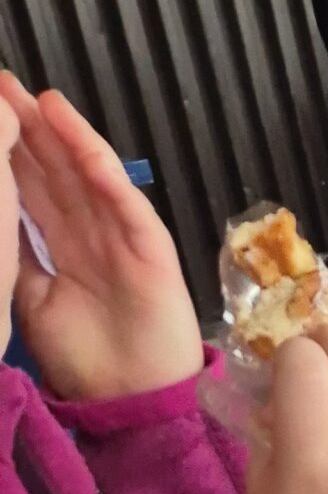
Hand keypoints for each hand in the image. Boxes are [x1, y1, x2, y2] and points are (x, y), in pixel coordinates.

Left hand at [0, 74, 201, 400]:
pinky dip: (98, 163)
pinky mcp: (147, 244)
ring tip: (31, 95)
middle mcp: (87, 231)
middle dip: (23, 126)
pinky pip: (119, 197)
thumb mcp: (29, 299)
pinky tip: (74, 133)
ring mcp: (118, 234)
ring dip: (59, 132)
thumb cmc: (84, 360)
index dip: (4, 149)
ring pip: (82, 172)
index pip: (27, 186)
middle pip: (51, 168)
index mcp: (59, 244)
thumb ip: (16, 255)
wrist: (129, 398)